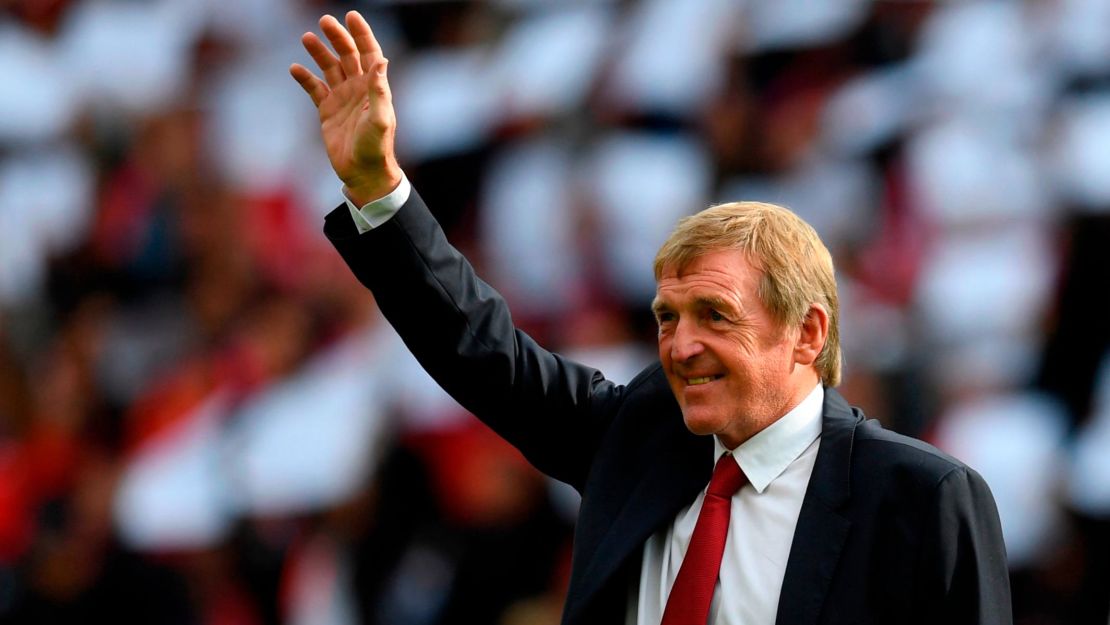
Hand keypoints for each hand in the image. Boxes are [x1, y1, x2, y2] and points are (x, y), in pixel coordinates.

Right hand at [290, 11, 400, 204]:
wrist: (363, 173)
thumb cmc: (376, 148)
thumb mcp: (380, 119)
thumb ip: (379, 90)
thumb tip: (381, 61)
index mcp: (374, 87)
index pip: (369, 53)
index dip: (361, 34)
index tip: (351, 16)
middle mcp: (358, 89)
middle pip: (347, 55)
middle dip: (337, 37)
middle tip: (324, 21)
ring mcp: (342, 98)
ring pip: (329, 68)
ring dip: (319, 53)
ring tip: (307, 38)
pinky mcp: (327, 111)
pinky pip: (314, 89)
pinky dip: (304, 78)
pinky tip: (294, 68)